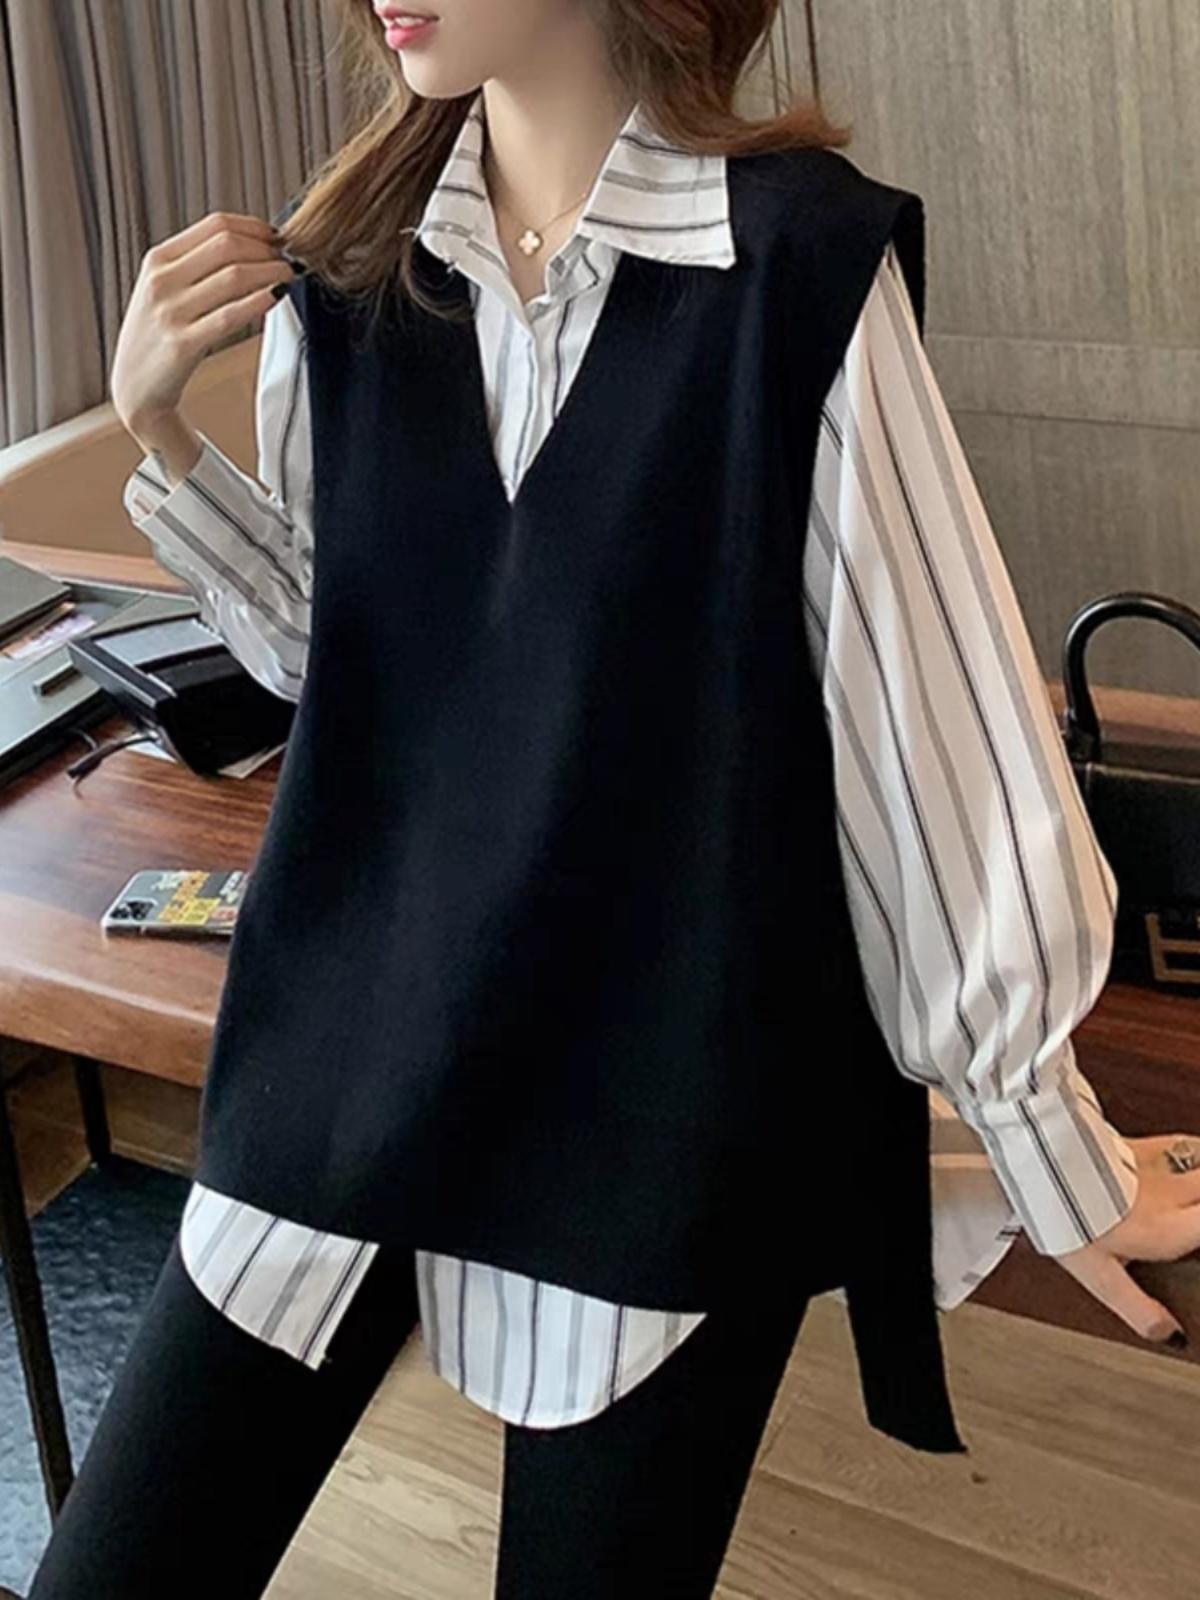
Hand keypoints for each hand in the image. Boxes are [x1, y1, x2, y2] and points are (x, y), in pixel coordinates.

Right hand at [111, 210, 294, 438]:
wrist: (135, 386)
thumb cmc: (159, 335)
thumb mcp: (165, 289)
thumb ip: (195, 264)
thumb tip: (250, 243)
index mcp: (158, 259)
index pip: (215, 225)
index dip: (255, 227)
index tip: (277, 238)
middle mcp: (161, 281)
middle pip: (227, 245)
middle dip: (267, 249)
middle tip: (288, 260)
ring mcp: (170, 312)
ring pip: (234, 276)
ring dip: (271, 272)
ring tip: (289, 276)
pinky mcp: (183, 344)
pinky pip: (230, 316)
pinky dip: (259, 302)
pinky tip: (275, 297)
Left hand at [1048, 1134, 1199, 1344]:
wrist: (1038, 1164)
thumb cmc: (1066, 1216)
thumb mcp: (1100, 1276)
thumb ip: (1138, 1306)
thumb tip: (1168, 1334)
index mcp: (1167, 1231)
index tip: (1196, 1250)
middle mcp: (1170, 1195)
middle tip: (1194, 1221)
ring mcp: (1156, 1165)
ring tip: (1194, 1194)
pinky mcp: (1137, 1144)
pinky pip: (1179, 1144)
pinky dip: (1193, 1151)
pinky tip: (1191, 1155)